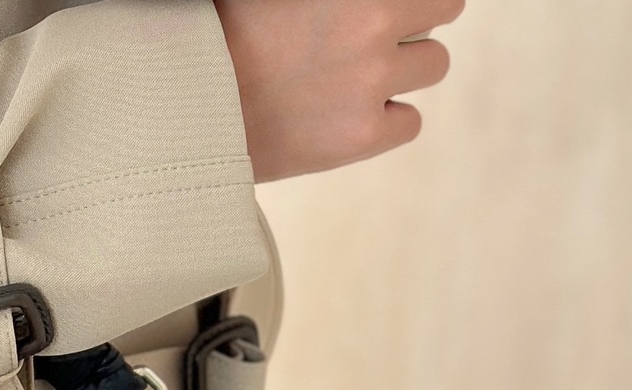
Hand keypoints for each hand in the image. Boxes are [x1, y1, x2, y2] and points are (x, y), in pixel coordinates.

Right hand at [215, 0, 464, 181]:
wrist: (187, 111)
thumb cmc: (223, 37)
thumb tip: (360, 5)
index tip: (392, 9)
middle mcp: (373, 20)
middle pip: (443, 8)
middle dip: (415, 20)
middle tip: (376, 38)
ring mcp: (371, 80)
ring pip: (434, 65)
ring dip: (405, 69)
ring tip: (356, 79)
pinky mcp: (362, 135)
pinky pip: (409, 122)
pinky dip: (387, 121)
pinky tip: (347, 117)